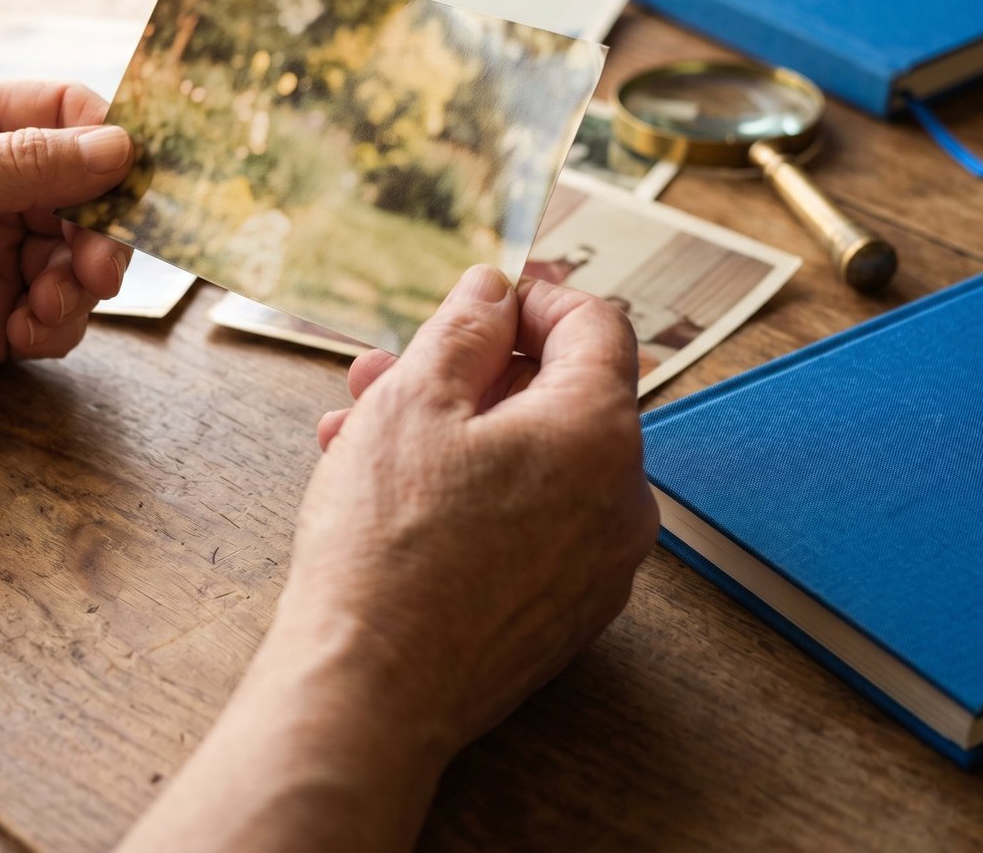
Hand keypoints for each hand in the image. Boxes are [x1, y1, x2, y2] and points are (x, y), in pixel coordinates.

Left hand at [0, 81, 134, 421]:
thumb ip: (24, 166)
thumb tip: (119, 146)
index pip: (62, 114)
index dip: (106, 140)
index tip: (134, 176)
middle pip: (87, 194)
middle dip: (104, 227)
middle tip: (100, 261)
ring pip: (80, 260)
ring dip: (83, 282)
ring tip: (54, 300)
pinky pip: (55, 318)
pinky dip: (58, 325)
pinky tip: (28, 331)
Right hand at [118, 266, 655, 852]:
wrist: (371, 691)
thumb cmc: (387, 545)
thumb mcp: (415, 401)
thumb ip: (465, 328)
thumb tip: (495, 290)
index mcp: (599, 434)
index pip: (597, 326)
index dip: (535, 296)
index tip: (483, 295)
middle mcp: (622, 500)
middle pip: (559, 397)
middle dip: (470, 371)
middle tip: (391, 367)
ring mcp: (598, 565)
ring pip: (534, 462)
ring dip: (456, 430)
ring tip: (360, 431)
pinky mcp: (564, 611)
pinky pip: (531, 522)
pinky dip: (474, 492)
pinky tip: (392, 494)